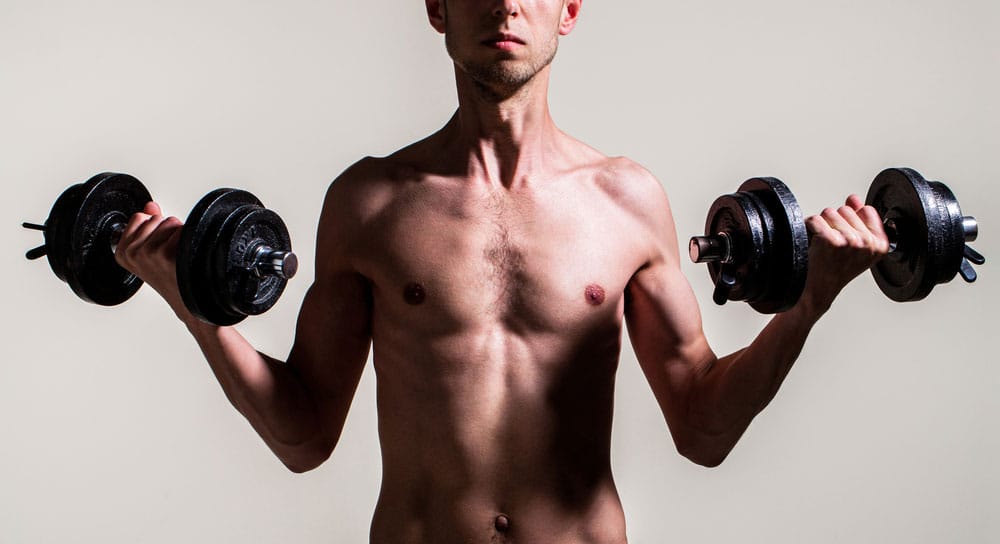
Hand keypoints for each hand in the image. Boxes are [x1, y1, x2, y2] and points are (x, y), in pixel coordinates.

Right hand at [114, 202, 185, 312]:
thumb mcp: (150, 250)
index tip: (157, 246)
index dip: (154, 228)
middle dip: (167, 231)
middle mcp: (132, 253)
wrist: (187, 301)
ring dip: (178, 235)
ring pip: (169, 222)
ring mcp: (147, 253)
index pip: (139, 217)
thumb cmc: (171, 276)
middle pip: (155, 218)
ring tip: (178, 255)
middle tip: (171, 253)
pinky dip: (187, 239)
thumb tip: (150, 205)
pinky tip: (184, 257)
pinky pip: (181, 229)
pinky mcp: (165, 254)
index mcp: (122, 252)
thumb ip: (147, 224)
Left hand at [800, 194, 890, 313]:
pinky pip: (815, 219)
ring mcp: (850, 241)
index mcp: (880, 244)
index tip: (846, 238)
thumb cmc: (833, 269)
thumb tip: (854, 199)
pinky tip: (813, 244)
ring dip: (821, 226)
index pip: (866, 210)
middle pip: (846, 209)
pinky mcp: (831, 241)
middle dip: (835, 223)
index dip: (851, 220)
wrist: (817, 289)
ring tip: (823, 245)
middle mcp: (867, 243)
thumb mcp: (855, 246)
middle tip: (832, 245)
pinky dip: (809, 228)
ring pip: (829, 212)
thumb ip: (858, 219)